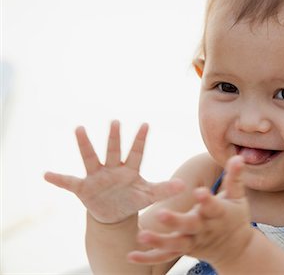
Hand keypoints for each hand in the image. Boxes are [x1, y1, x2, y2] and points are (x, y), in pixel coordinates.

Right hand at [44, 120, 184, 223]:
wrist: (114, 213)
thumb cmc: (133, 199)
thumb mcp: (148, 196)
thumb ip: (164, 189)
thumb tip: (183, 185)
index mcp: (130, 170)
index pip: (136, 152)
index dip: (140, 140)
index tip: (146, 124)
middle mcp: (112, 168)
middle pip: (114, 150)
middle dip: (115, 137)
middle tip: (116, 122)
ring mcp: (97, 176)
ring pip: (91, 158)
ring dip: (85, 145)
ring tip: (79, 128)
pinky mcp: (83, 188)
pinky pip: (69, 182)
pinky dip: (58, 178)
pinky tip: (46, 174)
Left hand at [127, 155, 254, 266]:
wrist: (236, 248)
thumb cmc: (235, 216)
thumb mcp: (237, 197)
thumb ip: (235, 176)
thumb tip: (238, 156)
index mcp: (219, 214)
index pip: (213, 206)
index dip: (207, 200)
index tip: (199, 191)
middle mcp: (205, 229)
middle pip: (190, 226)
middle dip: (176, 221)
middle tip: (161, 213)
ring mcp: (193, 242)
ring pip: (175, 243)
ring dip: (158, 241)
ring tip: (141, 235)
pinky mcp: (184, 250)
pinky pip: (164, 256)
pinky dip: (148, 257)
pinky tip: (131, 255)